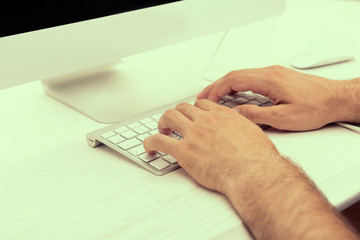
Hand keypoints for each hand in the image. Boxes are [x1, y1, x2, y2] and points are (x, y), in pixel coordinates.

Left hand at [143, 99, 278, 194]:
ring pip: (169, 117)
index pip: (201, 104)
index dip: (193, 109)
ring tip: (162, 132)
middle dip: (177, 115)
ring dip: (163, 123)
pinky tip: (149, 147)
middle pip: (183, 108)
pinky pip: (159, 141)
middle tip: (174, 124)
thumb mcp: (253, 132)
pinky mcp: (184, 151)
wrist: (253, 172)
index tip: (191, 115)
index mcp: (222, 115)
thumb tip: (240, 124)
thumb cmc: (257, 157)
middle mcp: (205, 120)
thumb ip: (242, 125)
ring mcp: (193, 134)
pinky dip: (149, 142)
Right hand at [197, 65, 340, 130]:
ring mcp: (273, 73)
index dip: (216, 90)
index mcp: (269, 80)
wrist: (335, 99)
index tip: (205, 99)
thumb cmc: (316, 107)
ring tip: (213, 97)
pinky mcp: (276, 77)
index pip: (234, 80)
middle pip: (234, 75)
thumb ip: (257, 115)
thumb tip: (236, 114)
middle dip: (215, 86)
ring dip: (225, 85)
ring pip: (241, 75)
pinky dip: (237, 85)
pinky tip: (233, 94)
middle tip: (202, 97)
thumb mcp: (284, 118)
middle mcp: (270, 72)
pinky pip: (250, 78)